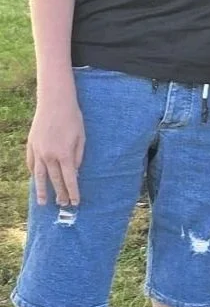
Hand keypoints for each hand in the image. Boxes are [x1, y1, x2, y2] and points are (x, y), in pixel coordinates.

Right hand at [27, 89, 85, 207]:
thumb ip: (78, 156)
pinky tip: (36, 179)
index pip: (70, 179)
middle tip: (63, 205)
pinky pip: (32, 164)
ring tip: (43, 202)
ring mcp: (38, 151)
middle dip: (60, 194)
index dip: (73, 192)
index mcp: (64, 154)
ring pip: (39, 176)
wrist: (54, 102)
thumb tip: (74, 172)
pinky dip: (34, 173)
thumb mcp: (81, 136)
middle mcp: (49, 156)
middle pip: (55, 180)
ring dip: (41, 190)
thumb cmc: (72, 117)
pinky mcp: (31, 146)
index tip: (75, 202)